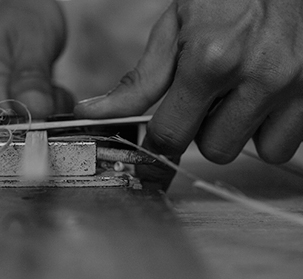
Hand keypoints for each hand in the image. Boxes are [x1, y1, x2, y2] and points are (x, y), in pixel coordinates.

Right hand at [0, 0, 73, 118]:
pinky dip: (44, 113)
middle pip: (12, 129)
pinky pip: (23, 123)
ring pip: (21, 128)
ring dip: (46, 114)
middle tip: (53, 88)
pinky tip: (46, 93)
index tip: (52, 104)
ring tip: (50, 85)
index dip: (33, 122)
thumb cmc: (22, 14)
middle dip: (42, 116)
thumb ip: (32, 76)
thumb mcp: (34, 39)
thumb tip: (34, 110)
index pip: (2, 123)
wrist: (16, 7)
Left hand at [75, 0, 302, 188]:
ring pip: (255, 150)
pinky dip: (269, 130)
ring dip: (238, 132)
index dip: (162, 137)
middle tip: (207, 101)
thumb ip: (139, 81)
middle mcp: (257, 77)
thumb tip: (94, 113)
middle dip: (203, 132)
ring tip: (237, 97)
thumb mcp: (174, 29)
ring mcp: (294, 86)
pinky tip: (261, 100)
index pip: (172, 135)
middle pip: (214, 150)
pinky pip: (284, 143)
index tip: (164, 129)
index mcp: (210, 61)